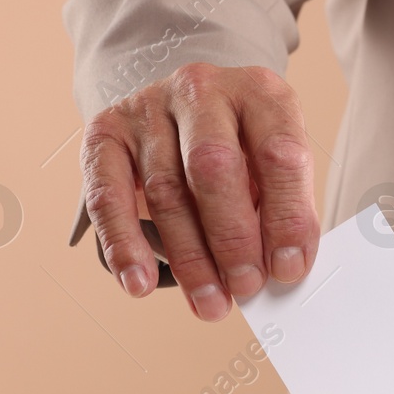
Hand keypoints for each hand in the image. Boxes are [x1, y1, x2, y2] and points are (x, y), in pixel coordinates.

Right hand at [79, 63, 319, 320]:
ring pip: (165, 191)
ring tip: (209, 302)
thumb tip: (280, 271)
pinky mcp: (105, 133)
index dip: (286, 216)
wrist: (183, 111)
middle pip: (214, 167)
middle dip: (233, 238)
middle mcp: (202, 90)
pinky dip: (124, 246)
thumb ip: (279, 212)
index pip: (280, 152)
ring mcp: (148, 107)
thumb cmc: (241, 150)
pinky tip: (139, 283)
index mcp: (259, 93)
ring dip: (189, 258)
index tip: (288, 268)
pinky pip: (106, 196)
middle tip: (247, 287)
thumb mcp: (273, 169)